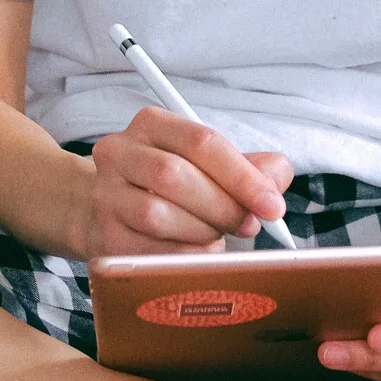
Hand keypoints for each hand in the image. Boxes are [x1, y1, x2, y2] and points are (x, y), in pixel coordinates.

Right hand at [84, 105, 292, 257]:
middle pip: (176, 176)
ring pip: (158, 214)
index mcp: (152, 124)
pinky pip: (148, 250)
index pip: (201, 142)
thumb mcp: (207, 165)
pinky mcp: (102, 236)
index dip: (243, 176)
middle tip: (248, 225)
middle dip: (223, 206)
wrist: (107, 211)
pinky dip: (183, 256)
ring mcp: (105, 194)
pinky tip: (195, 253)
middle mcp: (119, 152)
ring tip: (216, 237)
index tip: (272, 205)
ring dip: (201, 232)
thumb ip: (248, 166)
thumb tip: (278, 175)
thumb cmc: (169, 186)